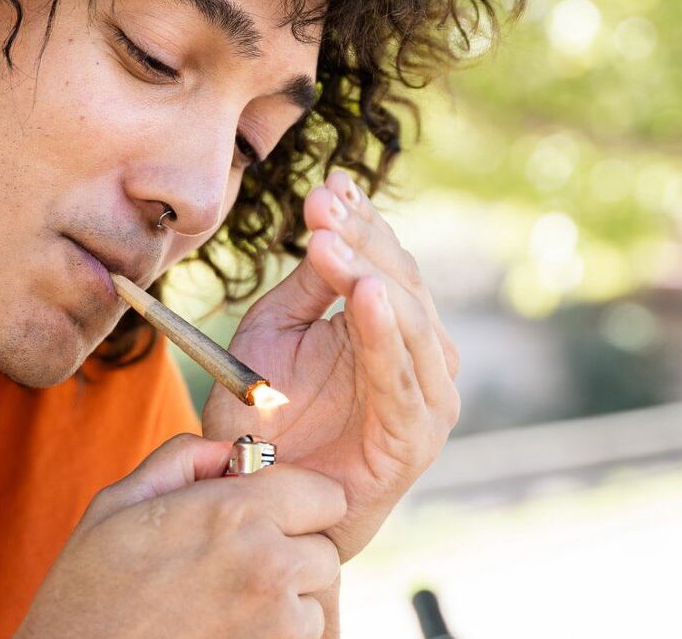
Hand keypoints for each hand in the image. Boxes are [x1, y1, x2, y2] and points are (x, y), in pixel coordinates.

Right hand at [15, 433, 344, 638]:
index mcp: (234, 513)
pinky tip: (225, 629)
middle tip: (237, 565)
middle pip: (324, 549)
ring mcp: (277, 623)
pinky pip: (302, 638)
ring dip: (287, 599)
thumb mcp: (119, 504)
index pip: (324, 495)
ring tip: (225, 602)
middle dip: (291, 551)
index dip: (293, 502)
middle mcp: (268, 565)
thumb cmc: (87, 592)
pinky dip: (276, 634)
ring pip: (316, 599)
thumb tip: (230, 450)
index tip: (260, 516)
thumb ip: (183, 459)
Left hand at [202, 169, 461, 560]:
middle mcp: (418, 355)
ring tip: (332, 241)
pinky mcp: (414, 436)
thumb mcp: (276, 330)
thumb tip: (331, 208)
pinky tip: (365, 296)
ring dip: (370, 275)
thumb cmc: (265, 414)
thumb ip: (309, 279)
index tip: (327, 184)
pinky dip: (385, 335)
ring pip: (407, 320)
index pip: (384, 260)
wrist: (256, 496)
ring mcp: (424, 395)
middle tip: (321, 205)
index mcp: (389, 325)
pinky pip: (401, 378)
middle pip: (400, 282)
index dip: (360, 220)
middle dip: (361, 239)